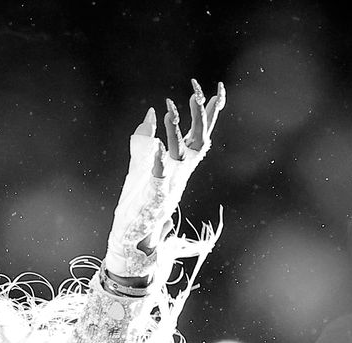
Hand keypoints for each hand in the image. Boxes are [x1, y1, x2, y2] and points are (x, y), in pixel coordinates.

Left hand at [105, 81, 224, 280]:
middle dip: (200, 117)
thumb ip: (145, 139)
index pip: (199, 135)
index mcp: (179, 167)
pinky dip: (159, 162)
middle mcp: (180, 175)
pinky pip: (160, 178)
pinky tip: (157, 147)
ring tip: (171, 111)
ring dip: (176, 133)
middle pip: (198, 141)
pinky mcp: (154, 199)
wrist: (133, 243)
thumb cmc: (138, 206)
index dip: (208, 114)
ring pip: (180, 156)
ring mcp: (169, 187)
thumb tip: (151, 112)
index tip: (218, 90)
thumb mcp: (141, 166)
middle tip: (198, 93)